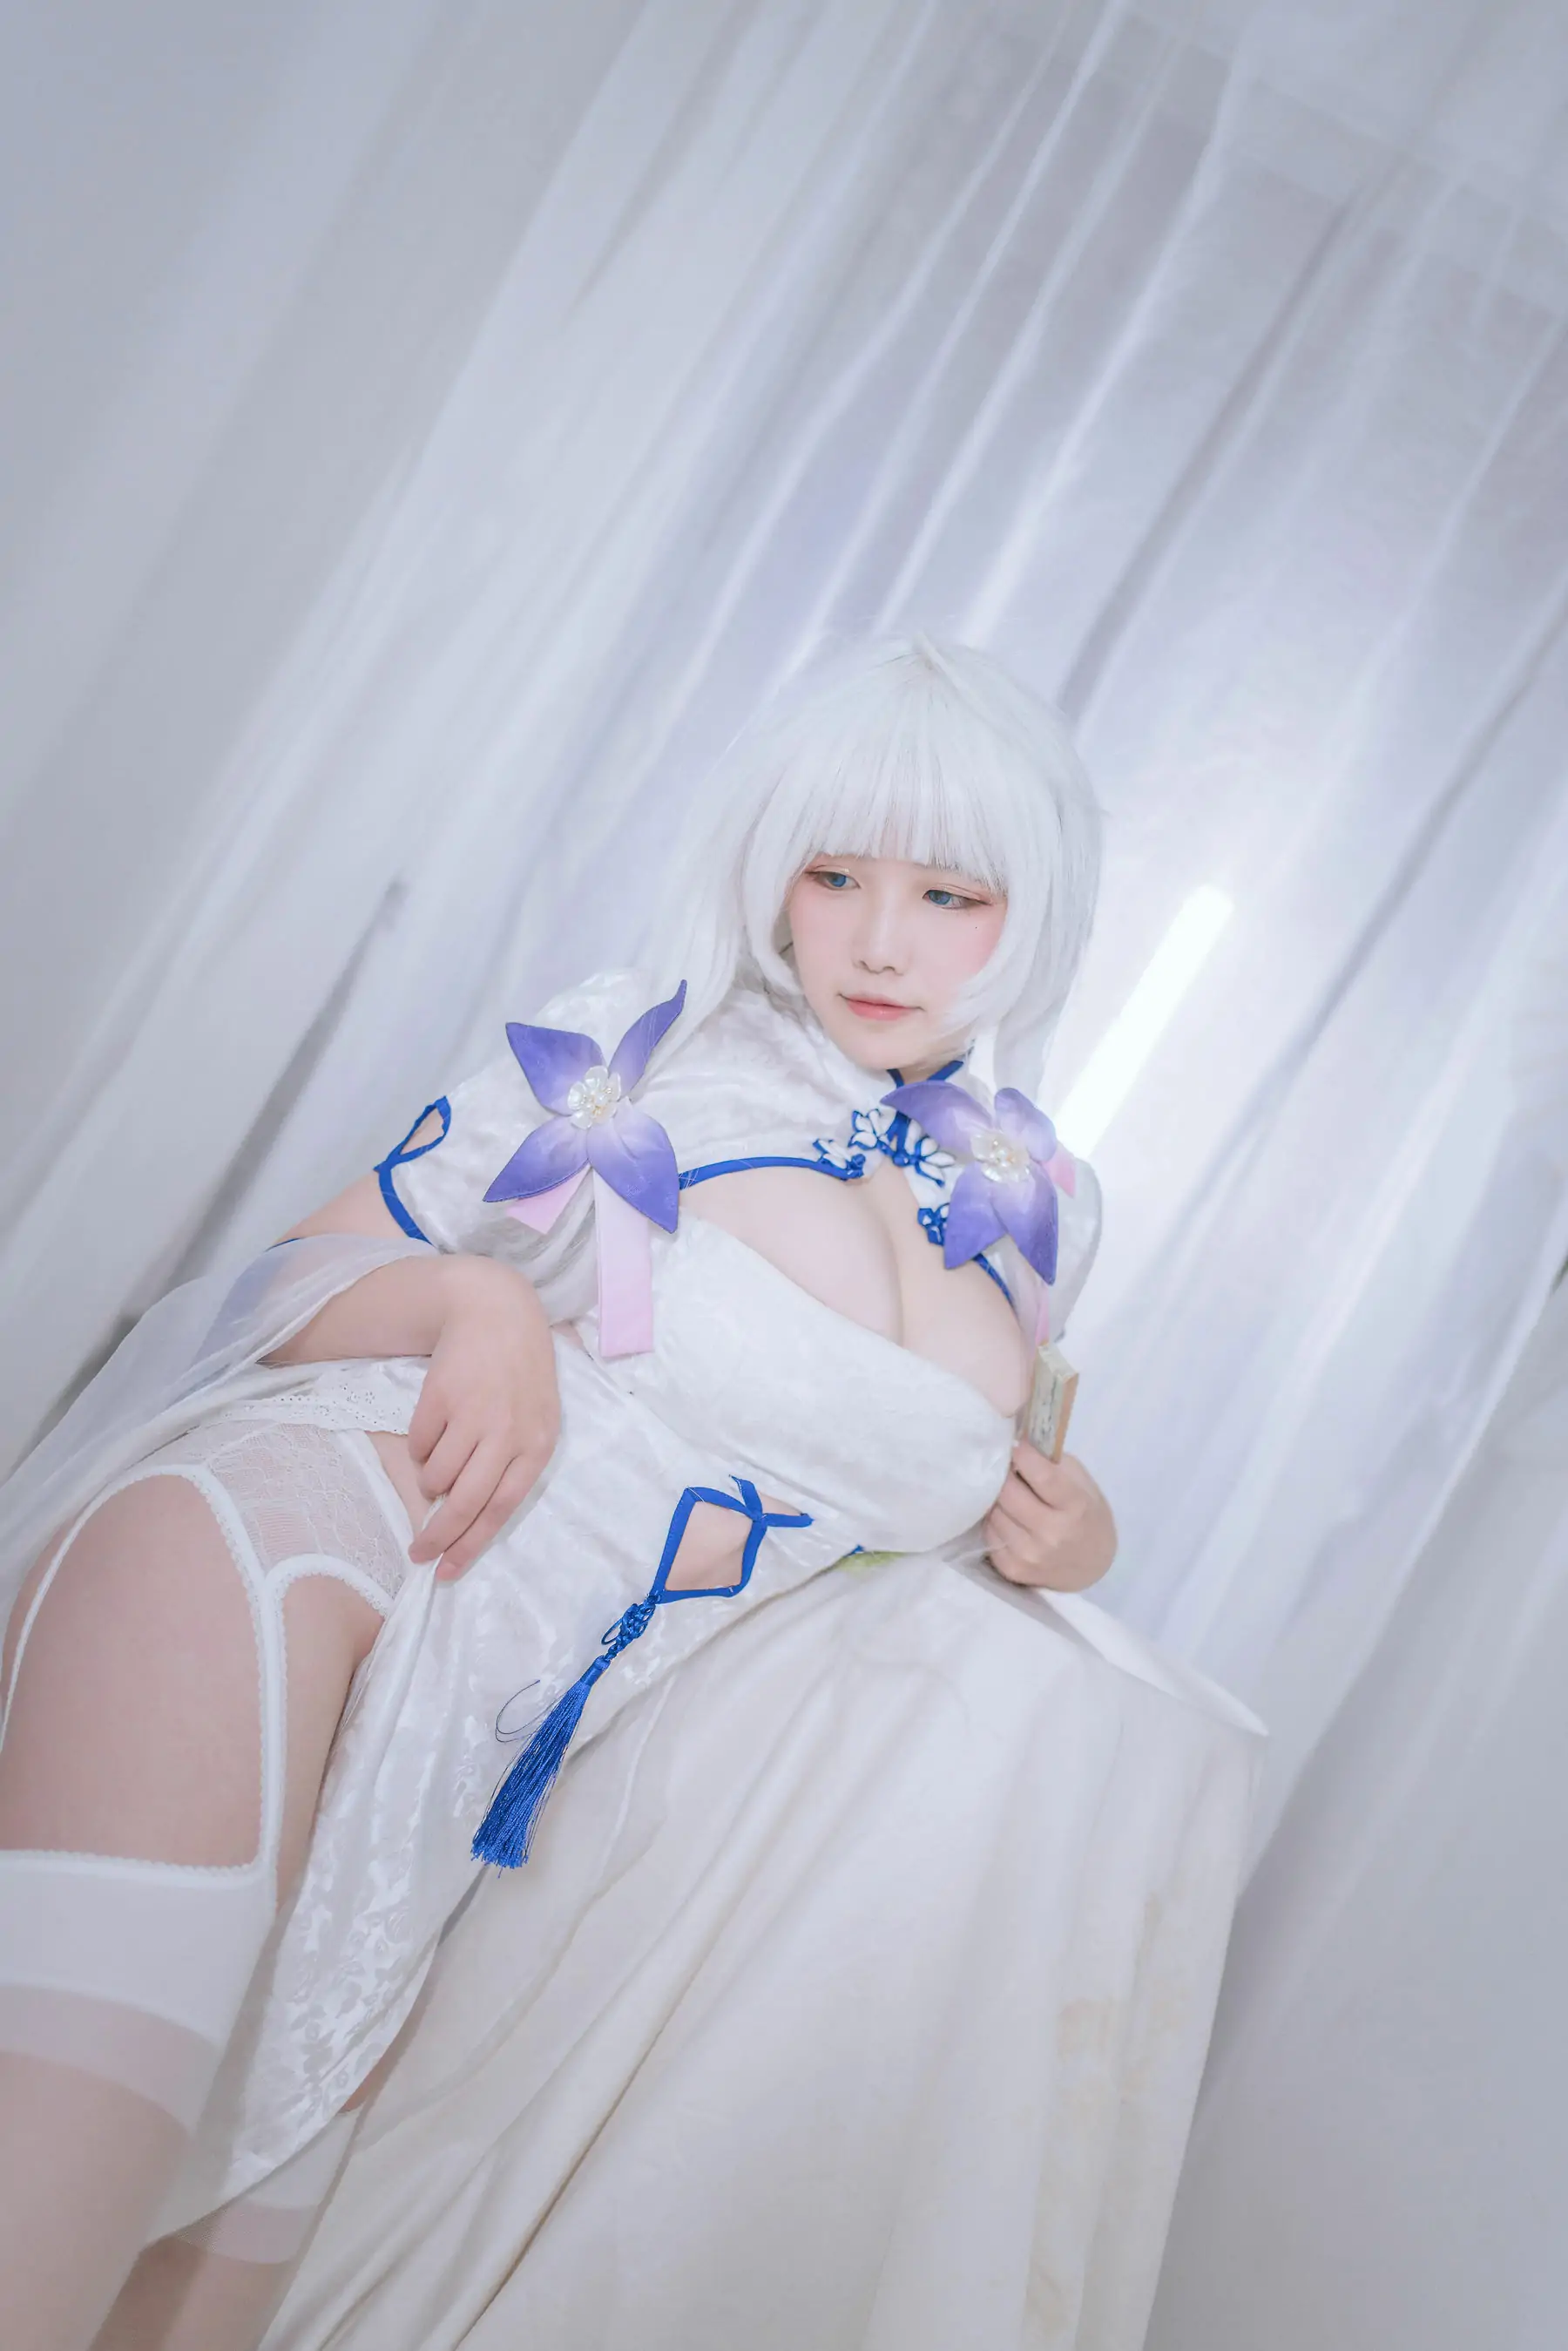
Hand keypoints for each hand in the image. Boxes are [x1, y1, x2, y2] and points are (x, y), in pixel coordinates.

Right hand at [406, 1258, 560, 1579]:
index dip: (471, 1545)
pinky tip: (434, 1427)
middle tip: (418, 1551)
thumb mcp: (534, 1418)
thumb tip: (469, 1513)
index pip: (501, 1509)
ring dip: (429, 1481)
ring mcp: (473, 1414)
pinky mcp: (441, 1396)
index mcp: (536, 1444)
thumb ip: (511, 1463)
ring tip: (438, 1462)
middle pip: (465, 1503)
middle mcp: (507, 1433)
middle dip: (438, 1536)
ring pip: (436, 1476)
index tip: (446, 1571)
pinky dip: (420, 1447)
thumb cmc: (519, 1374)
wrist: (497, 1311)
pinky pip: (419, 1444)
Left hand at [984, 1443, 1115, 1591]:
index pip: (1042, 1475)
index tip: (1016, 1445)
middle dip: (1004, 1475)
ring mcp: (1031, 1554)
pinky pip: (989, 1533)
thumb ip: (1053, 1466)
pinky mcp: (1013, 1569)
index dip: (1023, 1455)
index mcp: (1075, 1507)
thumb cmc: (1086, 1516)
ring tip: (1008, 1495)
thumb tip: (1017, 1445)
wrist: (1092, 1566)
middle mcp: (1053, 1533)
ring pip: (994, 1512)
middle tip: (1007, 1469)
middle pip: (1008, 1493)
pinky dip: (994, 1521)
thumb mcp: (1082, 1485)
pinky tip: (1007, 1518)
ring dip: (997, 1499)